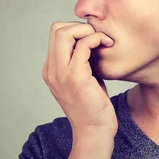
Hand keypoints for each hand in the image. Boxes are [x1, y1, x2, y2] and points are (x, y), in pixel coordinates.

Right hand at [42, 22, 117, 138]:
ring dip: (88, 31)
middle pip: (56, 29)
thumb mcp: (83, 79)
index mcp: (51, 70)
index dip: (74, 30)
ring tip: (103, 40)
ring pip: (65, 33)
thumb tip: (90, 39)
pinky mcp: (76, 77)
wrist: (94, 132)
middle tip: (97, 37)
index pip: (55, 34)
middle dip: (79, 26)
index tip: (92, 39)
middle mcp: (51, 70)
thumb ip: (81, 61)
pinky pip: (83, 45)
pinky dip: (96, 39)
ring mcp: (61, 73)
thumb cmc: (93, 106)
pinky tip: (107, 45)